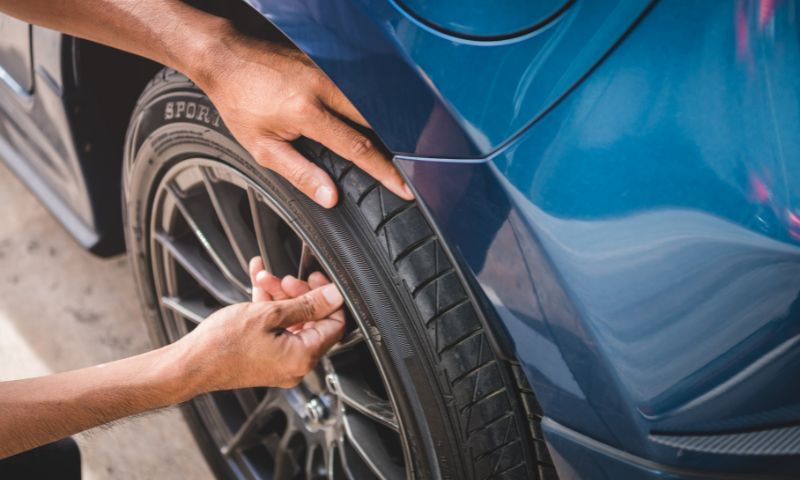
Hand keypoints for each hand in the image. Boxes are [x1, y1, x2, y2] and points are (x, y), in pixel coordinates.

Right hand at [173, 258, 345, 390]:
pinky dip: (270, 308)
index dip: (328, 298)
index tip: (316, 280)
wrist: (189, 364)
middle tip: (285, 279)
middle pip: (312, 321)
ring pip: (293, 321)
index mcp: (303, 357)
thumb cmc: (222, 344)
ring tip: (264, 279)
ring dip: (280, 297)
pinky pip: (277, 329)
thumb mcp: (269, 314)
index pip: (335, 324)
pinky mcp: (267, 358)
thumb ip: (307, 304)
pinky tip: (258, 284)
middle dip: (298, 293)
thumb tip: (334, 295)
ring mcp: (282, 362)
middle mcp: (296, 365)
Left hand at [192, 27, 413, 207]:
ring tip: (394, 152)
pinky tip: (371, 124)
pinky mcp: (328, 62)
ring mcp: (328, 71)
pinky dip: (369, 108)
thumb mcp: (263, 148)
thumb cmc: (240, 102)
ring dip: (384, 128)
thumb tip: (330, 197)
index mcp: (307, 112)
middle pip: (375, 121)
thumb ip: (300, 174)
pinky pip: (358, 88)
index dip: (385, 171)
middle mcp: (323, 87)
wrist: (226, 58)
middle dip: (395, 148)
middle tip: (407, 172)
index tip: (403, 187)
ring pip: (370, 103)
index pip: (358, 147)